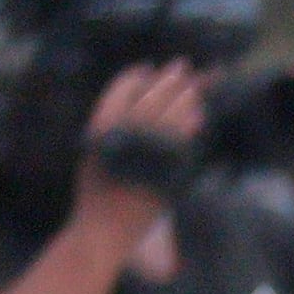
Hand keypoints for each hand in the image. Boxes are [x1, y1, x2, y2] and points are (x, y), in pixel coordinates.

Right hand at [73, 60, 203, 220]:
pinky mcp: (163, 172)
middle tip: (182, 65)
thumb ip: (112, 125)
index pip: (119, 94)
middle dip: (167, 81)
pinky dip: (189, 126)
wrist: (104, 227)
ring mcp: (145, 155)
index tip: (145, 68)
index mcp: (100, 132)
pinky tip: (197, 115)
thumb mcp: (96, 151)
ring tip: (193, 84)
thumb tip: (139, 98)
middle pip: (150, 101)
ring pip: (168, 118)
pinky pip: (180, 143)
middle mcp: (122, 140)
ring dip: (183, 98)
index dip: (133, 78)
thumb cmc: (98, 190)